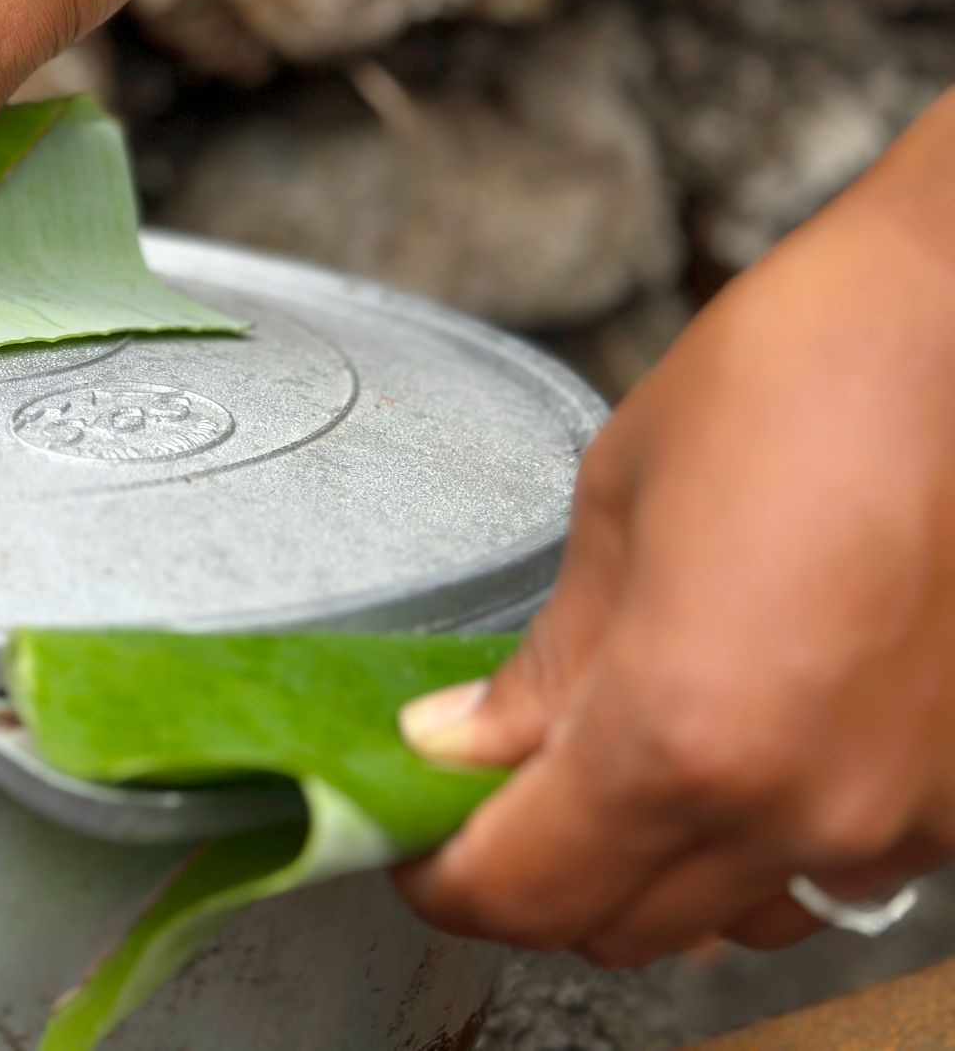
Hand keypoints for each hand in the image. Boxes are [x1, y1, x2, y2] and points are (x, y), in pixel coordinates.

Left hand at [395, 92, 954, 965]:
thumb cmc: (800, 380)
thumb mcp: (618, 507)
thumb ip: (543, 665)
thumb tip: (462, 745)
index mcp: (685, 737)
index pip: (520, 891)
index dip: (440, 876)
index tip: (408, 838)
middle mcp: (798, 811)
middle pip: (614, 928)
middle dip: (527, 878)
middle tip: (482, 792)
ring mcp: (893, 819)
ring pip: (721, 918)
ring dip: (640, 874)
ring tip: (597, 769)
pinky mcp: (954, 799)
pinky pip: (817, 873)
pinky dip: (744, 843)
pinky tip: (719, 751)